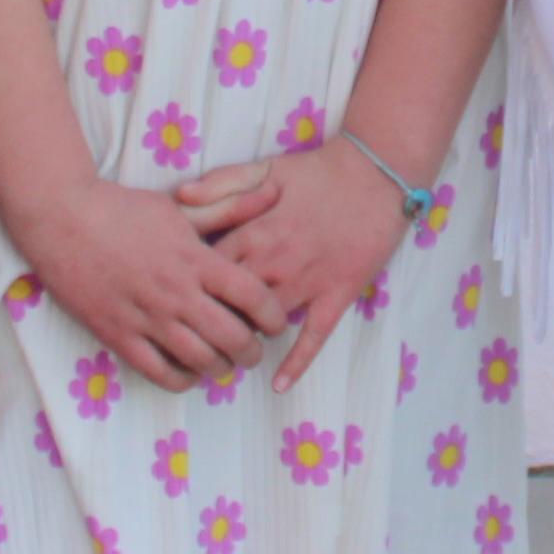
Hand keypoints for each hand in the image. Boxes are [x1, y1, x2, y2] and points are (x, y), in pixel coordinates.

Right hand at [9, 177, 288, 392]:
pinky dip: (182, 380)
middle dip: (252, 352)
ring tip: (222, 363)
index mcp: (195, 258)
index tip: (276, 324)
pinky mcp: (118, 335)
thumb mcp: (180, 206)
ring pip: (201, 361)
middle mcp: (176, 292)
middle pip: (234, 338)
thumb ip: (228, 209)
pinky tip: (187, 371)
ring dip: (220, 368)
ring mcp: (146, 317)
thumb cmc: (122, 209)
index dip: (275, 317)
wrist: (61, 218)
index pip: (253, 297)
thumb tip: (272, 194)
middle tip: (252, 350)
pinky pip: (160, 373)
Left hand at [184, 145, 409, 392]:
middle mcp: (274, 261)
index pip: (207, 271)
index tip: (179, 297)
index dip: (190, 286)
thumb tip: (178, 195)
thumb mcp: (263, 168)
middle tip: (197, 334)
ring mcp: (306, 281)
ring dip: (246, 338)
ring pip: (265, 322)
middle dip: (211, 317)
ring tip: (228, 355)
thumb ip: (220, 183)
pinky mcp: (337, 293)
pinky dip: (297, 362)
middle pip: (230, 302)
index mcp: (253, 231)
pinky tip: (278, 384)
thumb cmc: (317, 171)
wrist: (374, 174)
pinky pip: (314, 336)